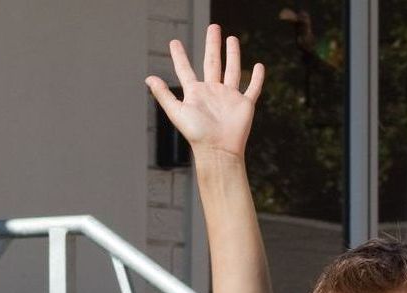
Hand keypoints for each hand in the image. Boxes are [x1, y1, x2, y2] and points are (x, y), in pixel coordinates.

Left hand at [147, 25, 262, 160]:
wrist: (219, 150)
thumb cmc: (197, 134)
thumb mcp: (176, 112)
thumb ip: (163, 94)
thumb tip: (148, 78)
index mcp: (196, 92)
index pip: (185, 69)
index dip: (179, 56)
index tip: (174, 42)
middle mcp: (212, 92)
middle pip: (212, 62)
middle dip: (213, 44)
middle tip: (213, 27)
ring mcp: (229, 97)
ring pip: (232, 70)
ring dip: (233, 55)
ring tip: (232, 38)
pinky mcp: (244, 104)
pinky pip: (252, 88)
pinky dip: (257, 78)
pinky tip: (259, 66)